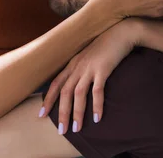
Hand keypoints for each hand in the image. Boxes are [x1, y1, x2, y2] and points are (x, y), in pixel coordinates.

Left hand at [39, 19, 138, 133]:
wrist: (121, 32)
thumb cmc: (106, 45)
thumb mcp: (89, 55)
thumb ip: (82, 67)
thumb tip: (78, 83)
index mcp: (73, 63)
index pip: (56, 83)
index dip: (48, 99)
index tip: (41, 114)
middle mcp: (78, 66)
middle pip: (65, 92)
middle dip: (62, 112)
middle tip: (62, 131)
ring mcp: (90, 67)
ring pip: (78, 93)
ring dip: (77, 112)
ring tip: (77, 129)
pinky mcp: (103, 69)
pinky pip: (97, 91)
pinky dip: (96, 105)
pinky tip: (97, 118)